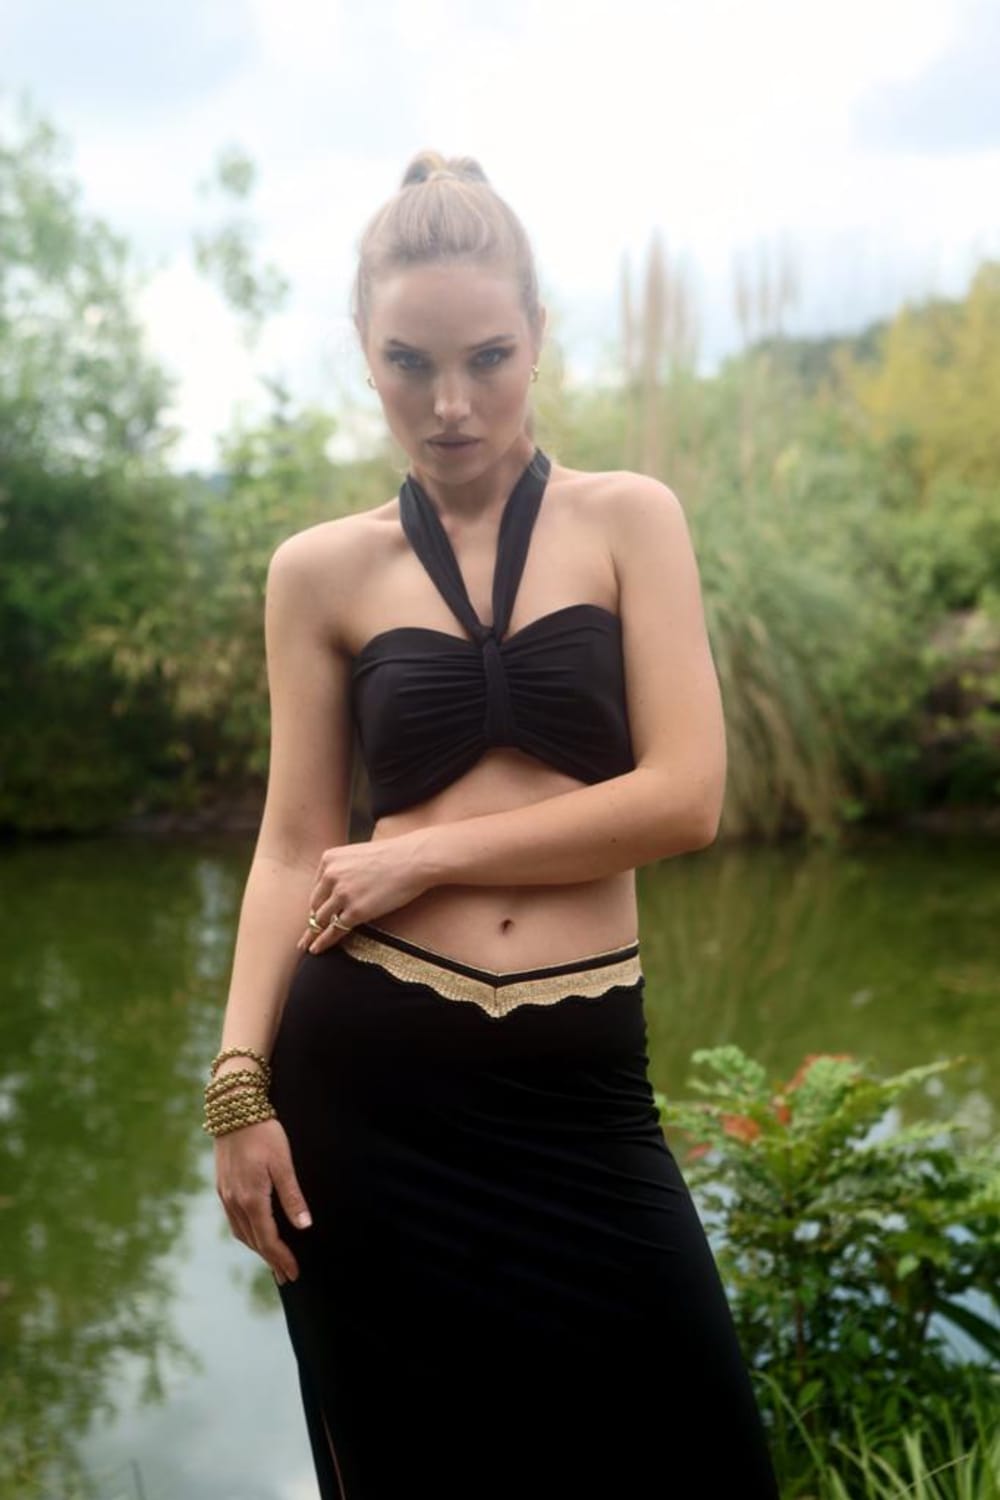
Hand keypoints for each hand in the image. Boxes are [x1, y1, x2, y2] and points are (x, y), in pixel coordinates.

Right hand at [215, 1116, 311, 1283]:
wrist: (233, 1109)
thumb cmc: (263, 1133)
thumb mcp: (283, 1163)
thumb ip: (292, 1196)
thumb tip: (304, 1226)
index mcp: (251, 1199)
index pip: (268, 1239)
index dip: (281, 1258)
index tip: (294, 1273)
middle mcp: (234, 1201)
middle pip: (253, 1241)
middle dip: (270, 1260)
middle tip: (286, 1275)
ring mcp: (225, 1194)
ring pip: (241, 1232)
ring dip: (257, 1248)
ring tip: (272, 1259)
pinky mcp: (221, 1185)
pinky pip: (233, 1219)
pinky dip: (246, 1233)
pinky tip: (254, 1232)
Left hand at [294, 829, 434, 954]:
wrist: (414, 860)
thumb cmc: (394, 857)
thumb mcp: (358, 855)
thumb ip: (344, 870)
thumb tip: (338, 890)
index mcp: (329, 859)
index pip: (316, 887)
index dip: (317, 904)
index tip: (315, 915)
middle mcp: (331, 876)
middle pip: (315, 905)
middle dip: (315, 919)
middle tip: (309, 933)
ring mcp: (342, 895)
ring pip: (321, 919)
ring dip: (314, 933)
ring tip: (308, 945)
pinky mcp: (355, 912)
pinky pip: (334, 931)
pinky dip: (323, 942)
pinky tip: (316, 949)